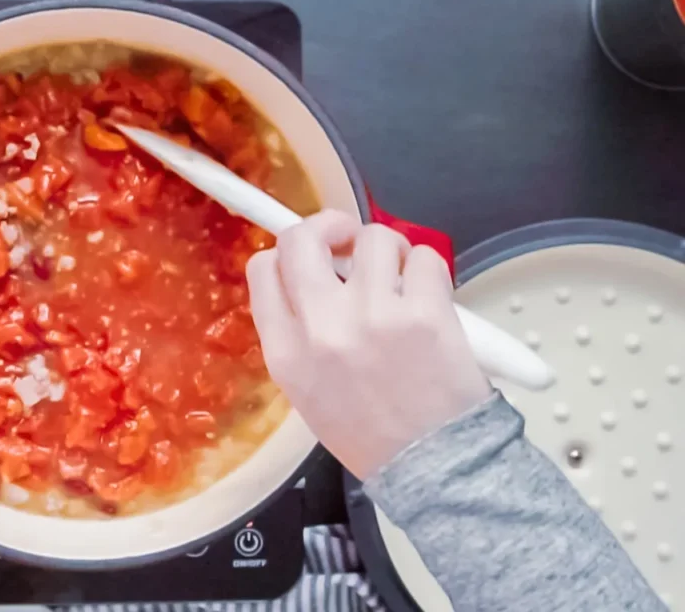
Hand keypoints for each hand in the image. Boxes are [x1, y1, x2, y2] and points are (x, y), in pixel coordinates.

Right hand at [247, 210, 491, 479]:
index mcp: (286, 351)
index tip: (310, 256)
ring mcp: (373, 316)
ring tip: (400, 279)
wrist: (430, 467)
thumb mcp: (307, 391)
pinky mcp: (424, 313)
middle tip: (347, 240)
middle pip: (303, 238)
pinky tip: (429, 297)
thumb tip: (315, 278)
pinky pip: (425, 258)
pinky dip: (428, 269)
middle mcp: (322, 327)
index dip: (286, 253)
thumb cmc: (371, 434)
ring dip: (389, 250)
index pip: (264, 269)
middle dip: (328, 226)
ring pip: (374, 238)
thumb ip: (299, 334)